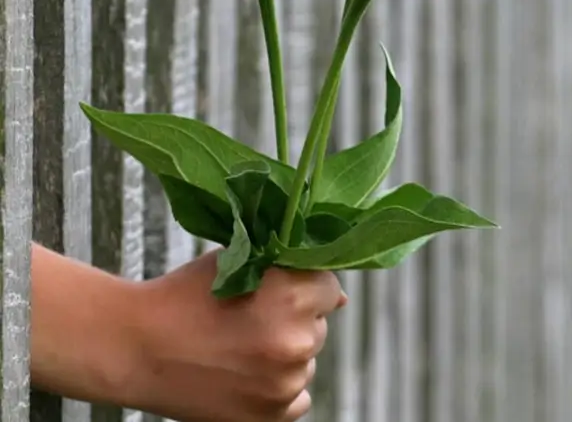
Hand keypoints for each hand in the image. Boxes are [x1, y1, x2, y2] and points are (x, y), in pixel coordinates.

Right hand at [127, 250, 346, 421]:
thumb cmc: (184, 297)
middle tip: (251, 319)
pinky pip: (298, 398)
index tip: (278, 291)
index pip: (328, 287)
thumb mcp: (238, 264)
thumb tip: (338, 298)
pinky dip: (279, 389)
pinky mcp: (269, 416)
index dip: (304, 285)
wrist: (135, 346)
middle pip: (318, 324)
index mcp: (290, 295)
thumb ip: (290, 272)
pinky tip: (247, 374)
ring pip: (307, 361)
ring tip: (240, 347)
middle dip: (295, 319)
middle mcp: (295, 340)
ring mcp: (284, 382)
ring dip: (285, 354)